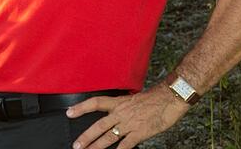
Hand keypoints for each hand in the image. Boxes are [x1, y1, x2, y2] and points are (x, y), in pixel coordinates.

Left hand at [66, 84, 190, 148]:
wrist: (171, 97)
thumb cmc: (155, 98)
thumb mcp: (133, 98)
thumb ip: (122, 107)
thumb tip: (115, 113)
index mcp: (118, 102)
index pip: (95, 103)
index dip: (80, 107)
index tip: (69, 112)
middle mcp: (121, 113)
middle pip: (98, 125)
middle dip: (86, 136)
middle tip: (76, 145)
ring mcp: (129, 124)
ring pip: (109, 137)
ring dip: (97, 146)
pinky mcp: (140, 133)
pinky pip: (126, 145)